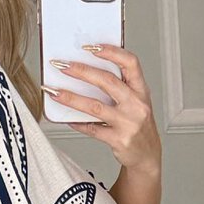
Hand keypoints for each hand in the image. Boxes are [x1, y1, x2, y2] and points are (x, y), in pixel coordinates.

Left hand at [43, 46, 161, 175]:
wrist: (147, 156)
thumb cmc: (139, 126)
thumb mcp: (136, 102)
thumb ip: (120, 87)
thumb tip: (88, 70)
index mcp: (141, 91)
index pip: (130, 63)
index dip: (111, 51)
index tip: (91, 47)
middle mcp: (137, 105)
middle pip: (107, 81)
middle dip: (81, 71)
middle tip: (63, 66)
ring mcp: (128, 124)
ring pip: (95, 106)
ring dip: (72, 98)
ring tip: (55, 92)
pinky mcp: (119, 140)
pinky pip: (93, 129)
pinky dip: (78, 123)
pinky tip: (68, 118)